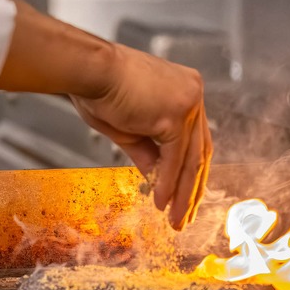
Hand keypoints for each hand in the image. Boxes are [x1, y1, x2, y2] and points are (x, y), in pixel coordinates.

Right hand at [0, 0, 211, 229]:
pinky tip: (163, 203)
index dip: (189, 172)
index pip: (195, 138)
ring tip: (177, 219)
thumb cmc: (100, 89)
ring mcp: (188, 103)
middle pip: (201, 150)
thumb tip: (156, 177)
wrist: (88, 69)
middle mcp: (193, 93)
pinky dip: (169, 184)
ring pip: (192, 159)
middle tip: (186, 216)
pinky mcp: (177, 115)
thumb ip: (147, 151)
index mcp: (185, 90)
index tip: (184, 197)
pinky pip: (176, 159)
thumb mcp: (129, 128)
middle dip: (193, 189)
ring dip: (184, 193)